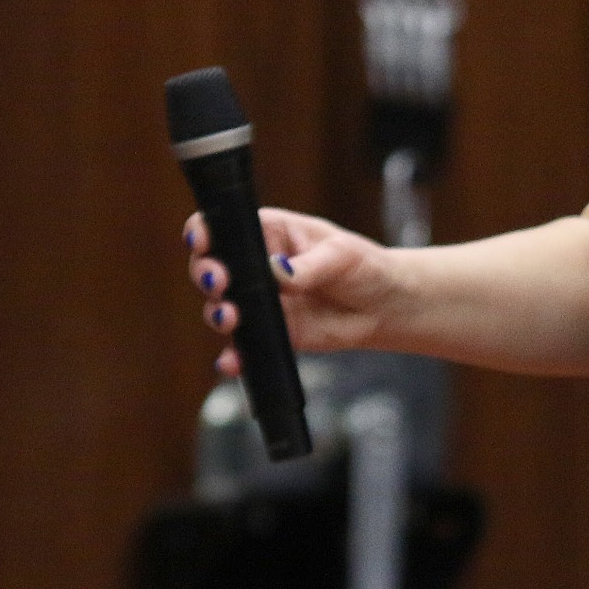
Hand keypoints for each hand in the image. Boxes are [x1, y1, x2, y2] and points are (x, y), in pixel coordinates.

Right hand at [185, 207, 398, 375]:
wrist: (386, 307)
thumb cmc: (365, 267)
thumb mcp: (342, 256)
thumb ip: (308, 266)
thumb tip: (278, 271)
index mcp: (271, 233)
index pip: (225, 226)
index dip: (205, 231)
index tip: (202, 241)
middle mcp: (257, 266)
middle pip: (212, 267)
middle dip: (207, 274)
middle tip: (220, 282)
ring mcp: (261, 301)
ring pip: (222, 306)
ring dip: (218, 312)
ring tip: (230, 316)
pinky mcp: (271, 332)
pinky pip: (244, 345)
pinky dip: (234, 355)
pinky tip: (232, 361)